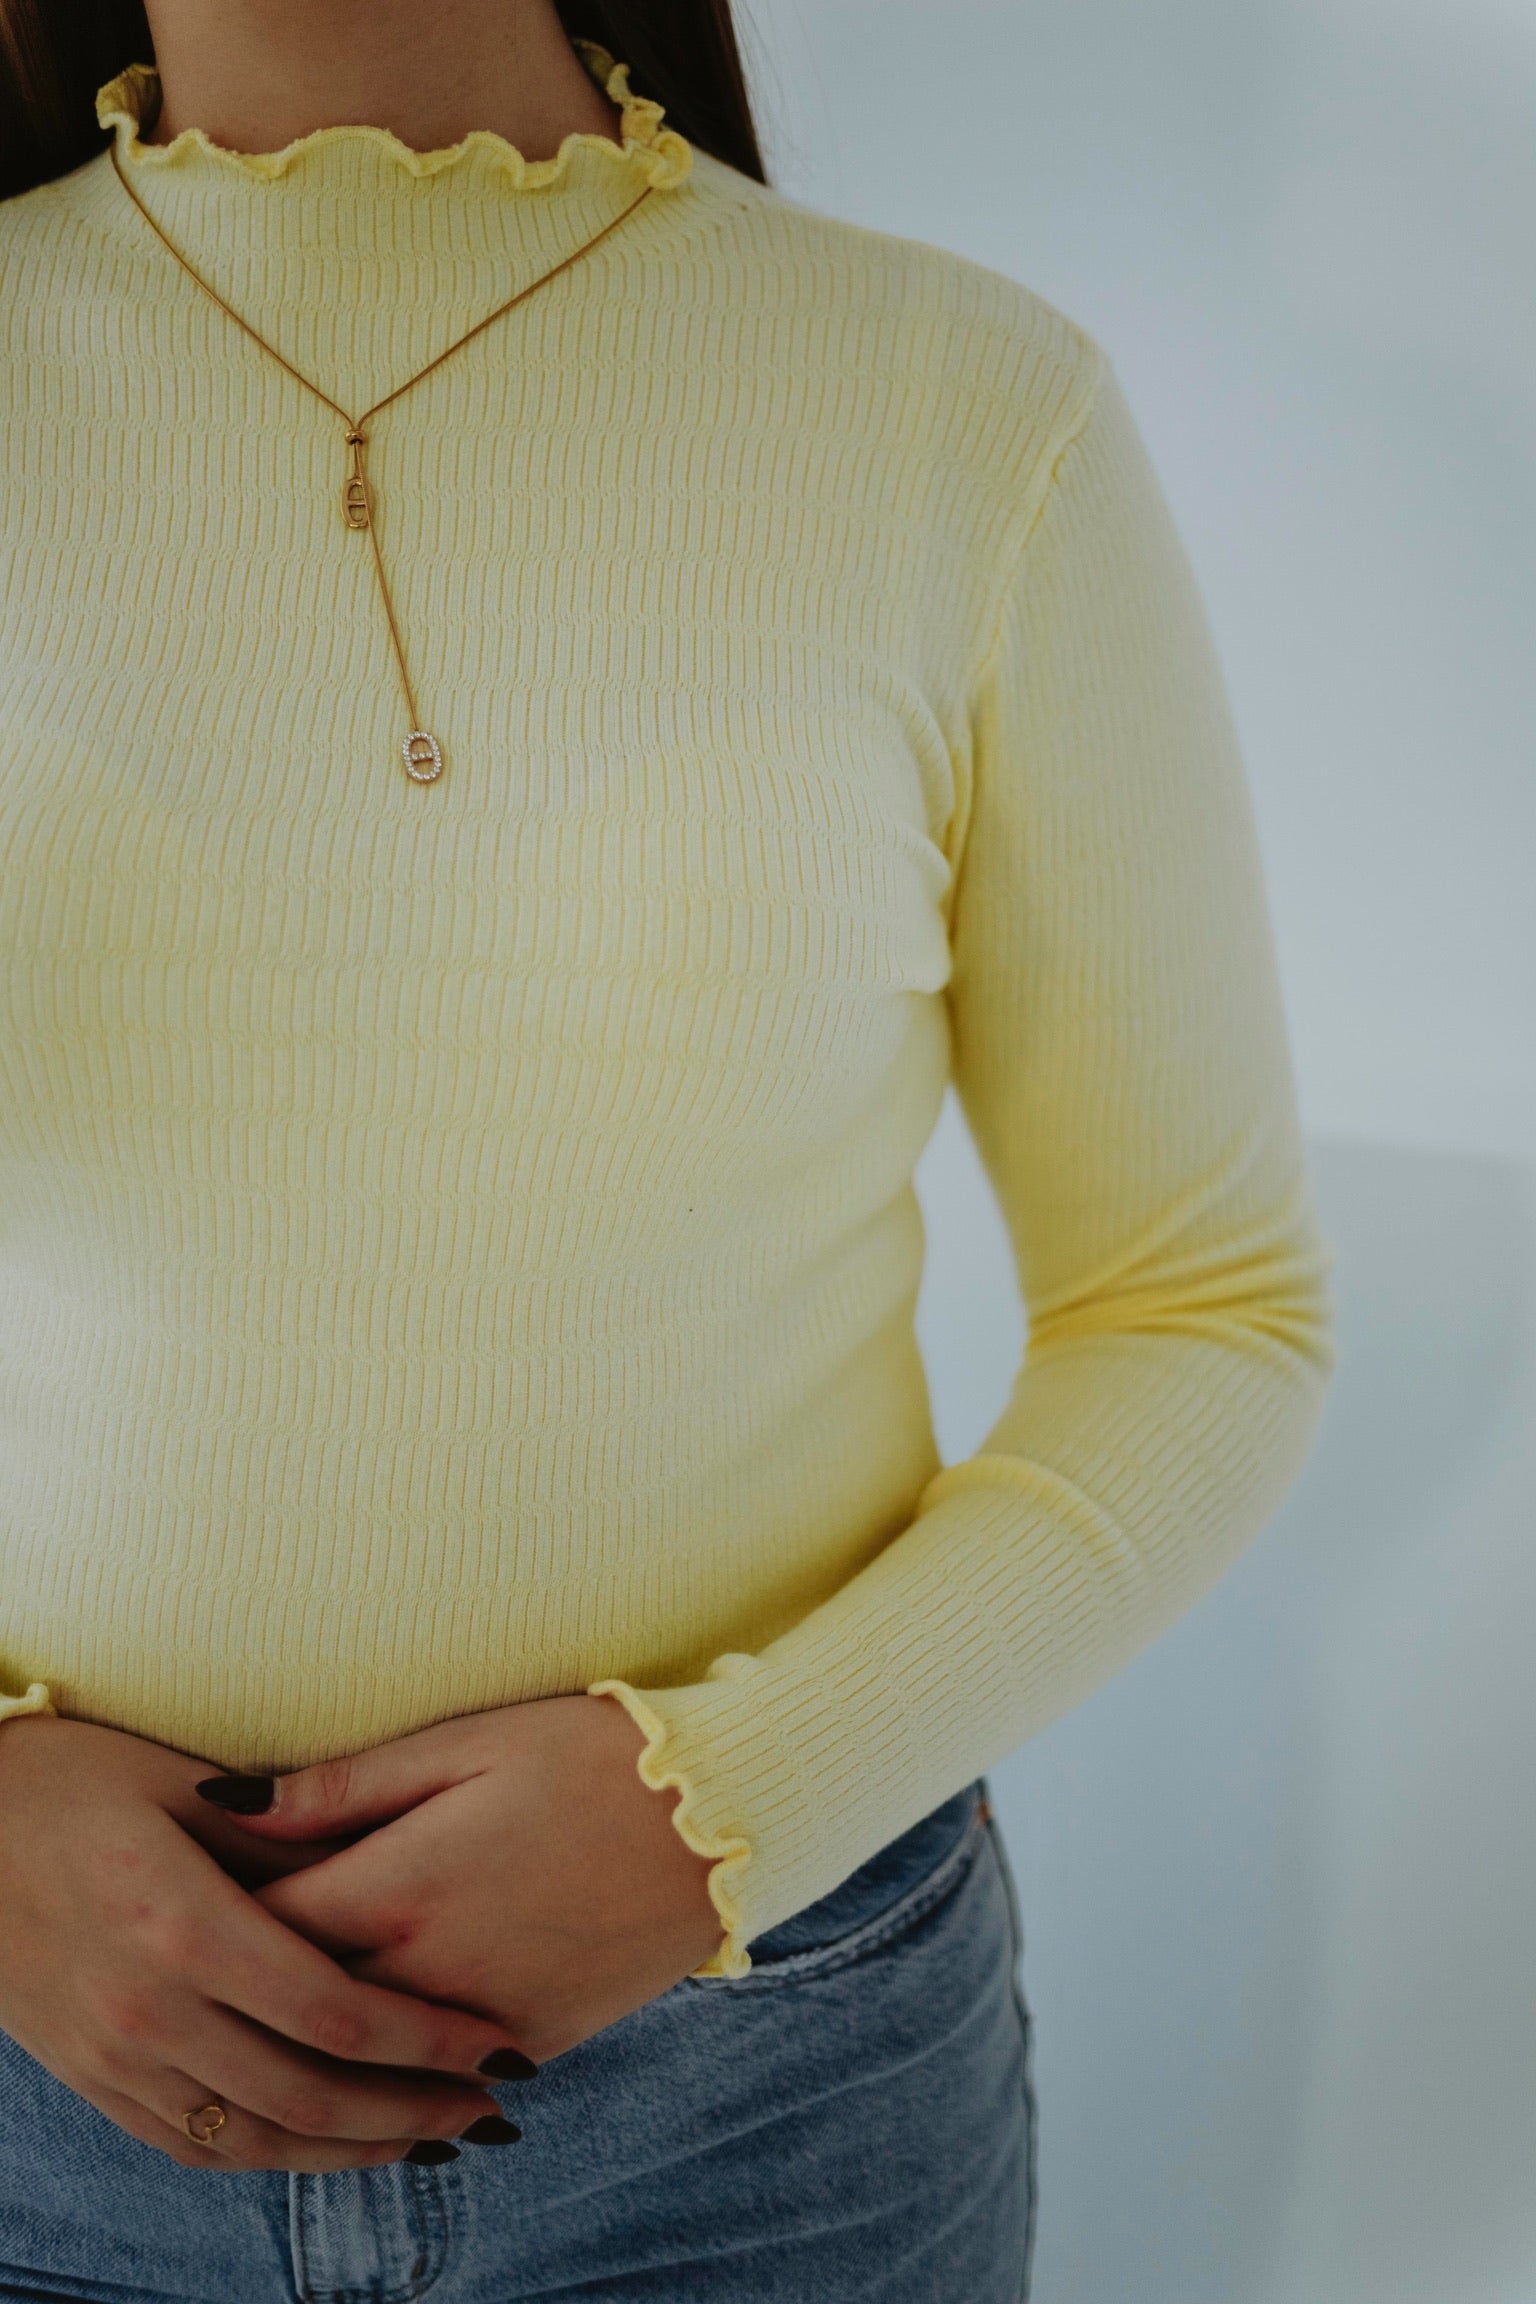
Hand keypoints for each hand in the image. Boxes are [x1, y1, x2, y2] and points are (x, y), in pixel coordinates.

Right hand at [0, 1715, 521, 2170]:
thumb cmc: (75, 1779)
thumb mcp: (186, 1786)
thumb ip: (289, 1836)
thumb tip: (394, 1864)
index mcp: (183, 1926)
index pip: (334, 2013)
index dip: (427, 2042)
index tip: (498, 2046)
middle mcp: (147, 2010)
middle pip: (308, 2093)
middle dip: (414, 2111)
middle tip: (495, 2111)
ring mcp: (112, 2057)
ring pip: (256, 2138)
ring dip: (355, 2149)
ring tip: (435, 2142)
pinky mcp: (91, 2077)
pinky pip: (196, 2144)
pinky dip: (275, 2154)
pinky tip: (332, 2143)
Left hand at [210, 1694, 721, 2063]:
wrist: (719, 1814)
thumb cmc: (584, 1755)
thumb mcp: (460, 1744)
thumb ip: (336, 1789)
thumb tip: (222, 1806)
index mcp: (397, 1888)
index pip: (258, 1931)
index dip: (209, 1918)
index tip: (175, 1899)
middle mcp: (428, 1973)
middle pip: (297, 2011)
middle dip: (246, 1994)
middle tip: (202, 1972)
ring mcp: (483, 2021)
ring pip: (364, 2068)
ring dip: (312, 2053)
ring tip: (266, 2025)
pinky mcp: (536, 2042)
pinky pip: (440, 2083)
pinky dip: (396, 2077)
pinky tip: (368, 2060)